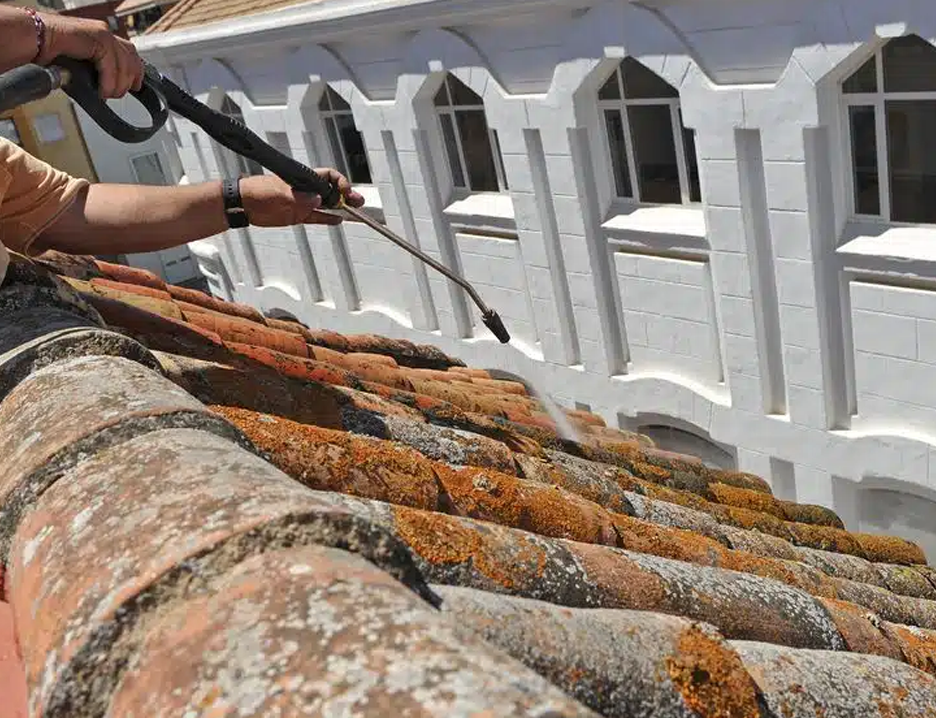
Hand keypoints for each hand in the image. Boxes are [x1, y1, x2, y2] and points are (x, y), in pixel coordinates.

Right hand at [37, 14, 143, 98]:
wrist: (35, 39)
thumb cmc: (51, 51)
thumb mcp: (83, 64)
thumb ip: (98, 70)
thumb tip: (110, 88)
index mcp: (103, 36)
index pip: (131, 53)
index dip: (137, 71)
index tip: (136, 86)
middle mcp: (105, 33)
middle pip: (132, 59)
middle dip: (129, 80)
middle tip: (117, 94)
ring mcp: (102, 34)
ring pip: (124, 66)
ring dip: (117, 86)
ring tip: (106, 95)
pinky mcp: (97, 39)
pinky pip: (111, 66)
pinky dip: (108, 83)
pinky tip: (101, 91)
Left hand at [239, 170, 365, 227]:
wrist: (242, 204)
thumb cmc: (258, 191)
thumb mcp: (279, 193)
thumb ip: (300, 198)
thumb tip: (318, 200)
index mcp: (303, 179)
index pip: (327, 176)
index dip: (339, 182)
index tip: (345, 192)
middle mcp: (305, 190)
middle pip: (331, 191)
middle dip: (346, 196)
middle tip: (358, 202)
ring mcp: (303, 203)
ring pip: (327, 205)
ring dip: (340, 208)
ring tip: (355, 212)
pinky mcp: (298, 215)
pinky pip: (317, 217)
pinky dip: (328, 219)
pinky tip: (338, 221)